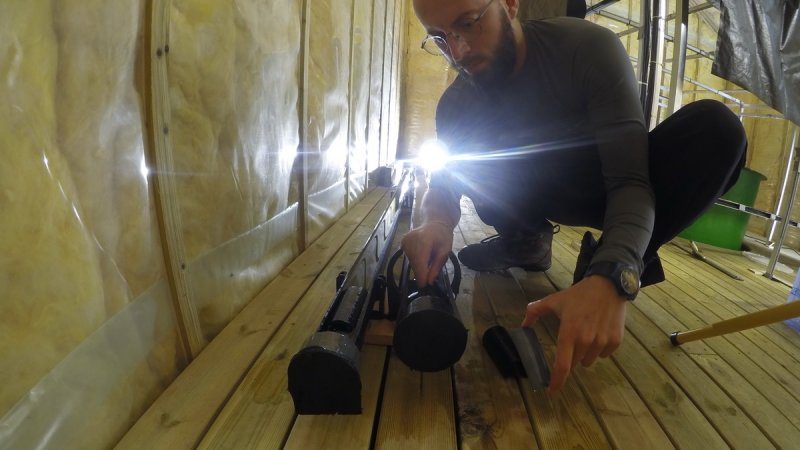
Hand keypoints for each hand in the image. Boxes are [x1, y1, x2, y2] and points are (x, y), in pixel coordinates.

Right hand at [400, 221, 453, 286]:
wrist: (435, 223)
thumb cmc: (443, 236)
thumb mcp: (445, 251)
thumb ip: (437, 266)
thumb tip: (429, 281)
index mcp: (424, 239)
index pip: (420, 261)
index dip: (421, 275)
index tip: (424, 285)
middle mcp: (411, 239)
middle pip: (414, 262)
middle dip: (421, 272)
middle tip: (429, 276)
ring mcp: (405, 239)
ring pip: (411, 261)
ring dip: (418, 266)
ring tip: (428, 260)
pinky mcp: (402, 241)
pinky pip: (408, 257)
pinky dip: (415, 260)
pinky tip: (422, 255)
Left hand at [521, 275, 626, 391]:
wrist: (608, 285)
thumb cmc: (579, 294)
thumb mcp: (554, 300)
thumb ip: (535, 311)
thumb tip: (523, 324)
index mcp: (569, 333)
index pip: (562, 365)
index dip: (557, 381)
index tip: (552, 390)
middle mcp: (586, 341)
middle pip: (575, 363)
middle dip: (571, 356)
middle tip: (572, 338)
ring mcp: (602, 342)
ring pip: (589, 360)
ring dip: (585, 353)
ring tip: (586, 333)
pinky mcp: (616, 341)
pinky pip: (604, 354)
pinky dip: (600, 348)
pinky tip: (599, 332)